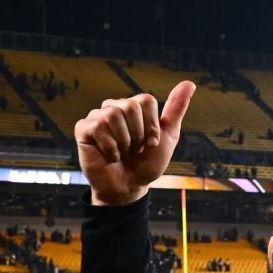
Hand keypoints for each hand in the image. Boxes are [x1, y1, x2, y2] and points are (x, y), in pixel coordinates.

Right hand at [74, 81, 195, 205]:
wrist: (129, 188)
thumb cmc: (146, 163)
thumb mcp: (168, 137)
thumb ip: (175, 110)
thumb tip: (189, 84)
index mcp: (134, 107)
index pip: (145, 100)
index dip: (152, 126)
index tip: (151, 143)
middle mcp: (115, 107)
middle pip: (130, 106)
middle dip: (138, 135)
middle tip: (135, 150)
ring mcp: (98, 117)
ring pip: (113, 115)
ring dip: (124, 143)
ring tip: (123, 153)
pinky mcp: (84, 129)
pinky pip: (97, 127)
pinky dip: (109, 148)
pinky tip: (110, 156)